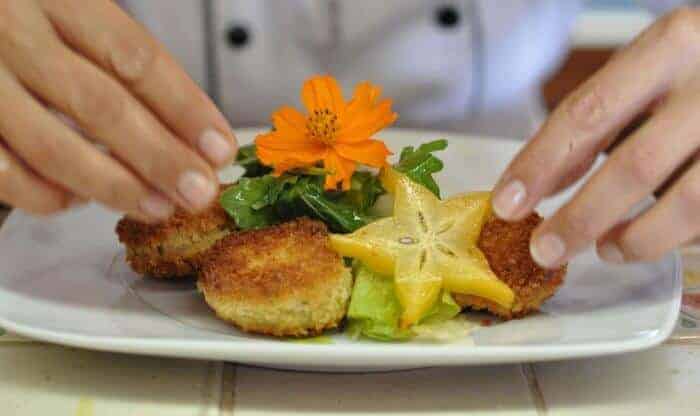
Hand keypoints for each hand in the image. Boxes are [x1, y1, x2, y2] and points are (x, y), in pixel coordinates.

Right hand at [0, 0, 236, 221]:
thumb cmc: (24, 19)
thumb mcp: (70, 13)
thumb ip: (121, 61)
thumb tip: (192, 136)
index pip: (135, 58)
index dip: (185, 108)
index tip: (220, 148)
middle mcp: (15, 33)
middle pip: (102, 106)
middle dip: (159, 157)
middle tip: (199, 192)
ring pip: (53, 147)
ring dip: (114, 186)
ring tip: (158, 207)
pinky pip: (4, 173)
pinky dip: (48, 196)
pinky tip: (80, 200)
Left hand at [492, 8, 699, 267]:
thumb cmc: (691, 75)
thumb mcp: (644, 76)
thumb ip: (595, 124)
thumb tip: (540, 183)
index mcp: (670, 47)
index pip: (587, 113)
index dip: (540, 164)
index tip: (506, 203)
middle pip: (634, 166)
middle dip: (580, 218)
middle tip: (544, 250)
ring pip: (685, 203)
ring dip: (634, 239)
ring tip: (605, 249)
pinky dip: (672, 237)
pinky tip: (646, 239)